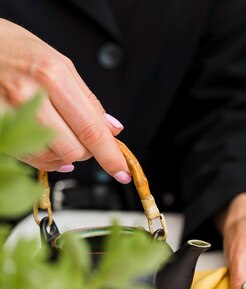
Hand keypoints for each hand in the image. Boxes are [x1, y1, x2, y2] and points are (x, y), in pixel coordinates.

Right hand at [0, 19, 129, 180]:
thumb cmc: (14, 48)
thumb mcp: (59, 63)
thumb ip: (88, 99)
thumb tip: (113, 129)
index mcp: (53, 76)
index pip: (91, 129)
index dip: (111, 156)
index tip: (122, 171)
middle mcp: (29, 96)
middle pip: (73, 149)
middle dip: (87, 152)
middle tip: (85, 140)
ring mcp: (8, 113)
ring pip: (51, 157)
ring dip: (64, 155)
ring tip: (60, 134)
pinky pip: (27, 156)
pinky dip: (44, 156)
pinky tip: (45, 142)